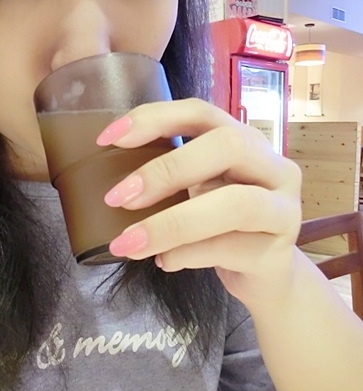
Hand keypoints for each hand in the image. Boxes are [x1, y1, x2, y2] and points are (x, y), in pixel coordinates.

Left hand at [96, 98, 301, 308]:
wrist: (266, 279)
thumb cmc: (223, 227)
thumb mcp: (196, 192)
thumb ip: (168, 179)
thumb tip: (112, 184)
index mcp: (244, 141)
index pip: (202, 112)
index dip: (154, 118)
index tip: (107, 139)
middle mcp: (273, 166)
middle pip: (228, 146)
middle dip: (167, 170)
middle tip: (118, 198)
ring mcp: (284, 210)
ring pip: (236, 204)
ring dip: (172, 223)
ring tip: (128, 242)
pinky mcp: (279, 253)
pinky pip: (231, 248)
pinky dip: (188, 254)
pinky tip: (163, 261)